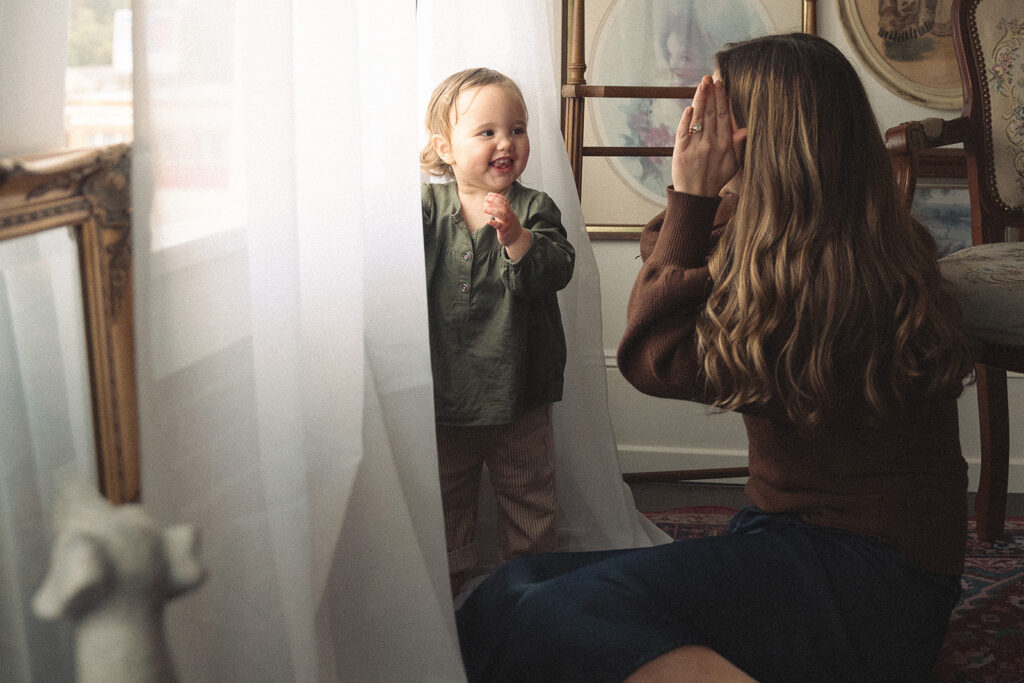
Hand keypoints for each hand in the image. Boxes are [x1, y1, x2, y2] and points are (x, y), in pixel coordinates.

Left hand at [484, 193, 522, 244]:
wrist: (517, 238)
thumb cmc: (508, 226)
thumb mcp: (506, 215)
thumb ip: (500, 209)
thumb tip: (490, 200)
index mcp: (509, 212)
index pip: (504, 201)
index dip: (497, 197)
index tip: (489, 194)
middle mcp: (509, 216)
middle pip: (504, 206)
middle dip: (494, 201)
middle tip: (485, 198)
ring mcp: (508, 223)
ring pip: (502, 215)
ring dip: (493, 210)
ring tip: (484, 208)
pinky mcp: (505, 231)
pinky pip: (500, 226)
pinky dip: (494, 223)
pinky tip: (489, 221)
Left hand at [671, 75, 746, 196]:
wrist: (695, 197)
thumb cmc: (715, 179)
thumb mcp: (733, 165)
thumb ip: (738, 146)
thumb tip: (744, 129)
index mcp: (724, 145)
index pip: (723, 117)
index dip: (722, 99)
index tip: (721, 84)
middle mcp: (710, 144)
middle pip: (710, 114)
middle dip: (710, 94)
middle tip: (710, 77)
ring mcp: (695, 148)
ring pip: (698, 119)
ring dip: (699, 100)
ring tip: (701, 84)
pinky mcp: (681, 152)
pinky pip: (683, 133)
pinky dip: (686, 120)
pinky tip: (689, 108)